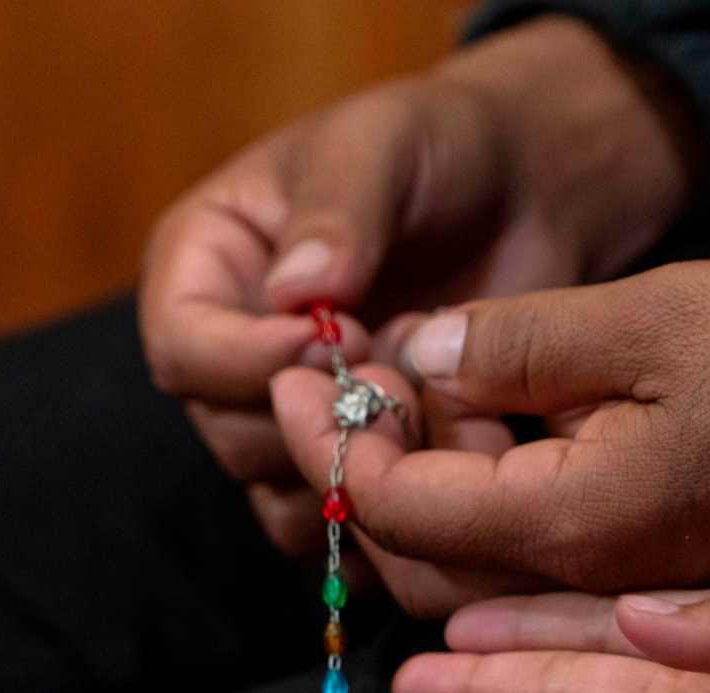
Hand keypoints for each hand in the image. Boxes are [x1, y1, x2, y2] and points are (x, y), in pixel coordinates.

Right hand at [138, 18, 698, 557]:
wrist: (525, 195)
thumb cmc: (439, 149)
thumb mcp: (384, 148)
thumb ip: (340, 211)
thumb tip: (295, 292)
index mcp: (204, 267)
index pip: (184, 348)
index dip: (252, 361)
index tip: (343, 338)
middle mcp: (230, 354)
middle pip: (231, 435)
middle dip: (319, 419)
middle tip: (403, 381)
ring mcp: (290, 417)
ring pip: (287, 495)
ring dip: (363, 472)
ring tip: (434, 411)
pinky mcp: (352, 461)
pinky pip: (346, 528)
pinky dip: (395, 518)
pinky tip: (452, 474)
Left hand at [272, 254, 709, 602]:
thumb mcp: (658, 316)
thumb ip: (522, 346)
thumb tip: (410, 359)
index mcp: (580, 520)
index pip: (408, 506)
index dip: (334, 439)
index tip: (290, 372)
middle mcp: (596, 573)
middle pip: (427, 558)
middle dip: (357, 479)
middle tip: (318, 391)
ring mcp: (633, 581)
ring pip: (478, 568)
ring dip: (411, 503)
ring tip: (369, 419)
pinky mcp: (664, 566)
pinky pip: (536, 562)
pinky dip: (476, 514)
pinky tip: (464, 452)